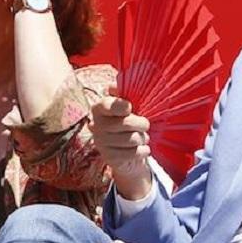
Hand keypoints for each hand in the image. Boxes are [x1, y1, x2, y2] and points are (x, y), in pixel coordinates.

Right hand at [90, 84, 154, 199]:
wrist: (126, 152)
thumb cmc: (129, 122)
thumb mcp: (128, 106)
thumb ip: (125, 93)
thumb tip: (115, 85)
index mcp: (99, 108)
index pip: (107, 105)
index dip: (120, 106)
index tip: (129, 107)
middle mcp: (97, 125)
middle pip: (126, 123)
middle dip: (141, 124)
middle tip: (144, 125)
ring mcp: (101, 142)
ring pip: (132, 139)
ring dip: (143, 138)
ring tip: (141, 137)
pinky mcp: (109, 157)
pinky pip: (133, 153)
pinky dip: (143, 151)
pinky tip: (141, 149)